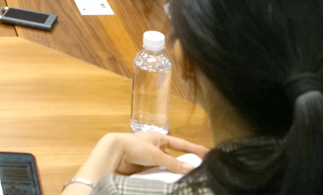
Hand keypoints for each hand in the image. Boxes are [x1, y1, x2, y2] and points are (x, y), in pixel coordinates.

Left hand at [70, 132, 207, 186]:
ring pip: (168, 168)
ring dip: (175, 173)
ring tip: (188, 180)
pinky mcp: (145, 169)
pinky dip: (166, 178)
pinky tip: (172, 183)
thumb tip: (192, 169)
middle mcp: (157, 148)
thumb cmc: (134, 147)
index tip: (208, 154)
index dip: (194, 149)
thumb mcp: (156, 154)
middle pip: (175, 158)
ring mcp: (151, 160)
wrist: (114, 153)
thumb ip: (173, 163)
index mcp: (160, 139)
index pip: (181, 144)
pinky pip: (159, 174)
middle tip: (200, 172)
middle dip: (186, 165)